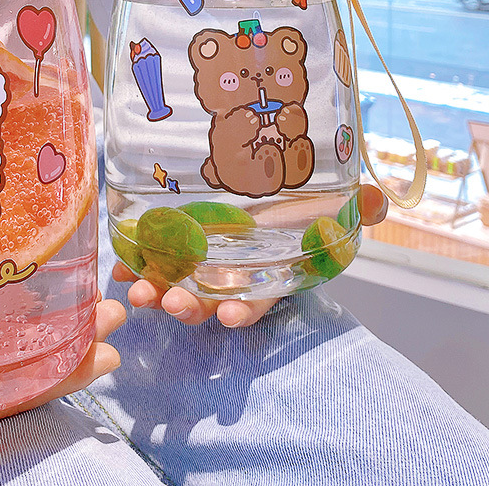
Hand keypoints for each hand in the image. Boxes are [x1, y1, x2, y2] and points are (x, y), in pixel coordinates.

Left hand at [113, 184, 388, 327]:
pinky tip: (119, 266)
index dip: (248, 308)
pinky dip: (137, 265)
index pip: (261, 296)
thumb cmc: (296, 204)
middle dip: (192, 306)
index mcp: (269, 269)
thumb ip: (354, 206)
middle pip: (212, 298)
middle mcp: (233, 273)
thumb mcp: (327, 203)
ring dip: (158, 291)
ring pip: (179, 285)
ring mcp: (202, 263)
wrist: (260, 183)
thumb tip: (381, 201)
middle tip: (173, 304)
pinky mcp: (177, 245)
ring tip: (138, 291)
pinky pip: (155, 261)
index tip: (233, 318)